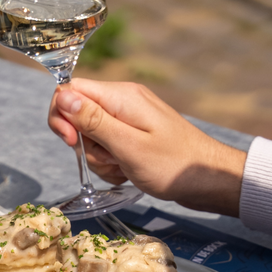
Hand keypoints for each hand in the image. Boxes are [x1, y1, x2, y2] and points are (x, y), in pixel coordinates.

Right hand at [48, 79, 245, 215]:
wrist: (209, 181)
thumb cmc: (174, 165)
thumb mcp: (128, 145)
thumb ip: (93, 120)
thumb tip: (62, 96)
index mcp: (121, 96)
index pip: (70, 90)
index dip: (62, 115)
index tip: (72, 142)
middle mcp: (122, 101)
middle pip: (77, 115)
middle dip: (84, 143)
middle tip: (109, 158)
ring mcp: (128, 118)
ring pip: (90, 135)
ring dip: (98, 157)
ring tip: (123, 167)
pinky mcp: (132, 134)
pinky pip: (105, 146)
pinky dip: (110, 162)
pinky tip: (127, 171)